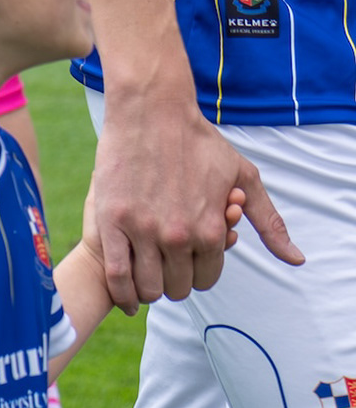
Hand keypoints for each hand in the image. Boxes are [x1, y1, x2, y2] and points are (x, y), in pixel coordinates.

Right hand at [83, 84, 302, 307]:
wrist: (151, 113)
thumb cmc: (199, 142)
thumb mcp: (244, 178)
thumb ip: (269, 222)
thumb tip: (296, 260)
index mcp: (211, 229)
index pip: (207, 278)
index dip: (198, 274)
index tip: (188, 264)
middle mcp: (178, 235)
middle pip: (176, 288)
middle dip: (172, 283)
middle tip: (164, 268)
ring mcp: (142, 230)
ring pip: (146, 286)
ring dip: (147, 288)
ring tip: (144, 276)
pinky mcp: (111, 221)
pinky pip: (116, 274)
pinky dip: (121, 291)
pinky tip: (125, 293)